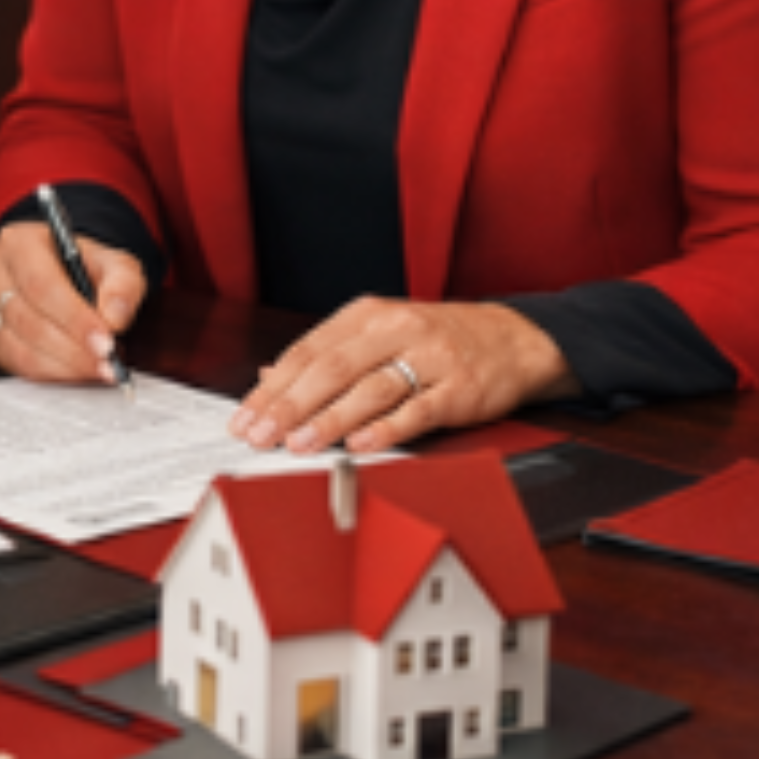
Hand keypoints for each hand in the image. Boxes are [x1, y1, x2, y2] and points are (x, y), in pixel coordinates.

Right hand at [0, 223, 145, 383]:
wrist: (61, 274)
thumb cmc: (83, 267)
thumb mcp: (114, 264)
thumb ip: (122, 285)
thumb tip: (115, 316)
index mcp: (18, 243)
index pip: (42, 285)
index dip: (74, 319)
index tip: (105, 342)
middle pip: (29, 321)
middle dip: (73, 350)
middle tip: (107, 364)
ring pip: (20, 348)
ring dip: (64, 366)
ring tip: (97, 368)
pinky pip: (15, 364)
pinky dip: (50, 374)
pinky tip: (75, 371)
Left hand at [228, 298, 579, 454]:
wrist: (512, 338)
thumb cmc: (437, 340)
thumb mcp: (379, 333)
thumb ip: (327, 355)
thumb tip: (270, 376)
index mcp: (367, 315)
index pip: (308, 351)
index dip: (272, 386)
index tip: (245, 417)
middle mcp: (395, 329)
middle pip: (332, 368)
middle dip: (290, 405)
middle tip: (261, 435)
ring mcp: (430, 357)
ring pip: (370, 388)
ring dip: (330, 419)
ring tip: (300, 444)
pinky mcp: (459, 387)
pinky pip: (418, 408)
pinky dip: (386, 427)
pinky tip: (359, 444)